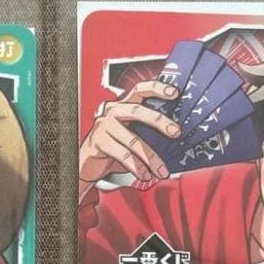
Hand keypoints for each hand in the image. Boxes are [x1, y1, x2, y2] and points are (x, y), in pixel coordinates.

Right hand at [78, 80, 179, 197]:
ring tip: (161, 170)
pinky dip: (136, 167)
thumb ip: (146, 131)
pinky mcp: (98, 142)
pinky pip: (122, 154)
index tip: (174, 92)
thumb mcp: (130, 136)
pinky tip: (144, 175)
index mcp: (122, 106)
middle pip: (137, 111)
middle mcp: (112, 111)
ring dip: (151, 158)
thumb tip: (174, 137)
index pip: (139, 90)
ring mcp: (104, 125)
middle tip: (175, 132)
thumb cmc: (113, 149)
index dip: (156, 88)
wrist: (87, 164)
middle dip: (159, 121)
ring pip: (133, 140)